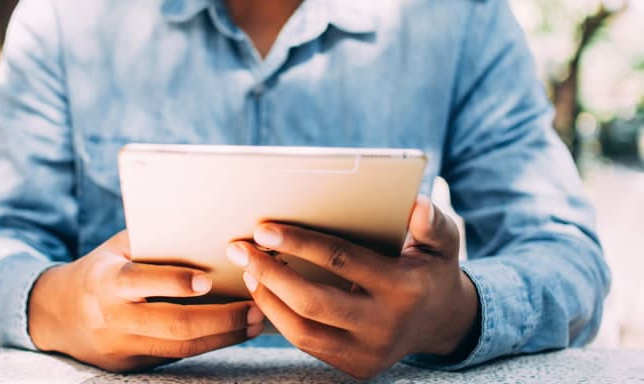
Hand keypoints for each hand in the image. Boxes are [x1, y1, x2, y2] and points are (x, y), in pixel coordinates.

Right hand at [28, 231, 264, 371]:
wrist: (55, 316)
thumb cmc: (100, 270)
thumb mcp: (115, 249)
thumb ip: (150, 242)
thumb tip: (204, 229)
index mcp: (106, 280)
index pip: (141, 281)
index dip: (174, 282)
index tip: (208, 279)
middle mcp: (113, 317)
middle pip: (172, 324)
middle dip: (220, 319)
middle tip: (255, 308)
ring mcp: (122, 347)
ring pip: (180, 347)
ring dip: (224, 336)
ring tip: (256, 322)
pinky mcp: (131, 366)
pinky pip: (176, 356)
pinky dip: (209, 344)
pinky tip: (234, 332)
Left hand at [226, 196, 478, 378]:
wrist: (443, 322)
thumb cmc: (432, 270)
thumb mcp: (442, 243)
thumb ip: (433, 223)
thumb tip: (416, 205)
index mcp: (405, 288)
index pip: (341, 261)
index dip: (298, 244)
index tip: (262, 229)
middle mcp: (386, 325)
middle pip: (313, 301)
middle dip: (269, 273)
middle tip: (239, 249)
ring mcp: (370, 353)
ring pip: (303, 330)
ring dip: (267, 299)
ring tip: (249, 270)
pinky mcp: (357, 366)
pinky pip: (308, 344)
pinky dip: (280, 319)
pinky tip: (265, 294)